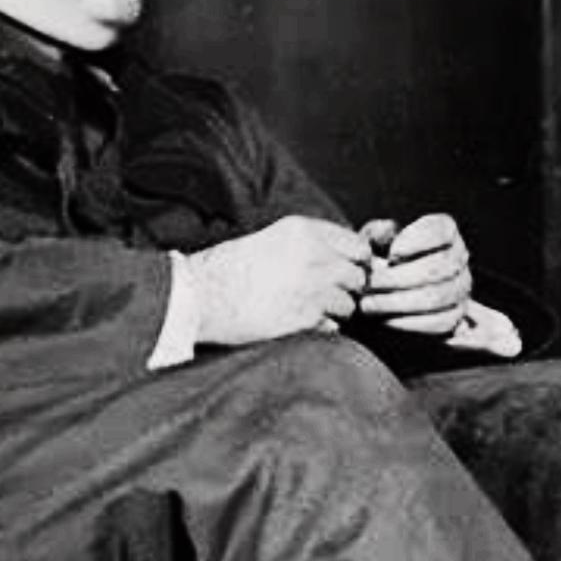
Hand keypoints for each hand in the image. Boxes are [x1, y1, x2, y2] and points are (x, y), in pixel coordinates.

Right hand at [186, 216, 370, 345]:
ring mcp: (313, 288)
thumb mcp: (273, 240)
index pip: (358, 246)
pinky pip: (333, 327)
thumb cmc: (228, 268)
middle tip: (325, 295)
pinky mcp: (306, 318)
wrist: (202, 295)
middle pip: (359, 276)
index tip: (342, 272)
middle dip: (346, 289)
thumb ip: (311, 244)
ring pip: (349, 305)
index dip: (354, 262)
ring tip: (305, 310)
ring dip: (334, 311)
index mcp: (305, 231)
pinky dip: (320, 329)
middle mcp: (315, 256)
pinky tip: (296, 322)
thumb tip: (344, 260)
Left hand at [357, 213, 471, 334]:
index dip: (417, 241)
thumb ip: (376, 234)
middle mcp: (458, 257)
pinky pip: (439, 322)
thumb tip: (382, 235)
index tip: (391, 254)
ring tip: (369, 304)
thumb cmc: (379, 257)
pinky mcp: (456, 315)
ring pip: (436, 297)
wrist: (382, 289)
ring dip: (398, 302)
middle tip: (370, 283)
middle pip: (438, 267)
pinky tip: (385, 320)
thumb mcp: (374, 240)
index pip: (441, 231)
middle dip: (398, 278)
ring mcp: (461, 288)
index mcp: (444, 230)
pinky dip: (409, 323)